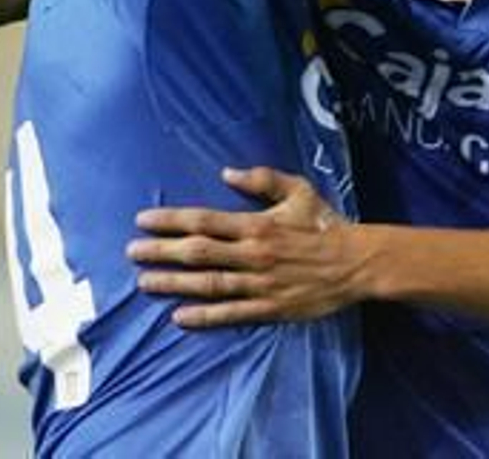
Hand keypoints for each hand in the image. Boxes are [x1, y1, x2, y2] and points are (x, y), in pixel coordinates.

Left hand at [129, 166, 359, 327]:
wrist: (356, 263)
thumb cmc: (325, 224)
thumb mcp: (300, 191)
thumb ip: (263, 180)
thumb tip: (227, 173)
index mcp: (258, 225)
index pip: (204, 221)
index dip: (170, 220)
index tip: (143, 221)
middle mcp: (253, 254)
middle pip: (198, 252)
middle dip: (161, 251)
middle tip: (132, 251)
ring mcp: (259, 284)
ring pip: (208, 284)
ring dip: (173, 283)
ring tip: (145, 281)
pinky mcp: (269, 308)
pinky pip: (230, 313)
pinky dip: (204, 316)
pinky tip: (179, 316)